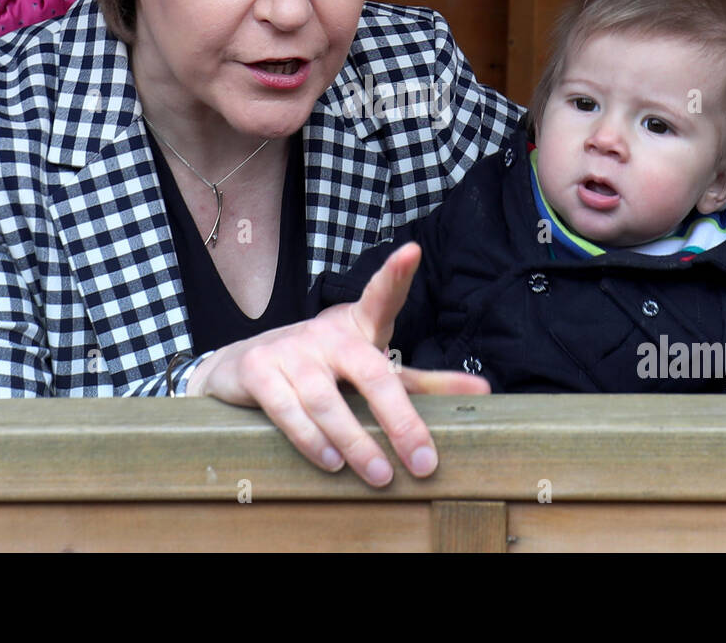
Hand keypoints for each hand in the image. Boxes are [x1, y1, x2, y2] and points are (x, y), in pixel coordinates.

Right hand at [187, 242, 489, 486]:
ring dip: (356, 441)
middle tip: (424, 460)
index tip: (412, 252)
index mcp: (358, 326)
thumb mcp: (371, 367)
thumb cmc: (322, 367)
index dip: (395, 274)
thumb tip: (484, 392)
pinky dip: (311, 440)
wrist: (242, 367)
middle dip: (400, 418)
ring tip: (379, 473)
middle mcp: (325, 333)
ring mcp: (289, 351)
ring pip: (326, 400)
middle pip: (369, 370)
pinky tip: (331, 462)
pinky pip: (287, 410)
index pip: (381, 297)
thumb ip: (423, 382)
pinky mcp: (257, 372)